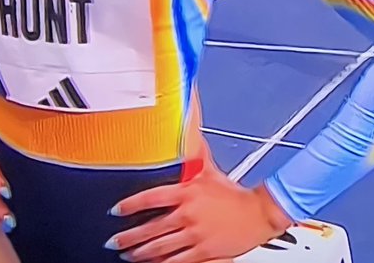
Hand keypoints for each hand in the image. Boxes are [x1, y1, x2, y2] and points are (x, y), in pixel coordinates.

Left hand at [105, 161, 291, 262]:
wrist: (259, 214)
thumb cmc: (233, 192)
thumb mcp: (208, 169)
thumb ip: (192, 152)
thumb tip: (186, 124)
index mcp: (187, 192)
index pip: (150, 198)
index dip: (130, 205)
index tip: (115, 210)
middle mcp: (188, 214)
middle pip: (151, 228)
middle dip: (129, 237)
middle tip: (114, 241)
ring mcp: (196, 235)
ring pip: (162, 247)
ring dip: (141, 253)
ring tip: (128, 255)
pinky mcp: (205, 252)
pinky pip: (179, 261)